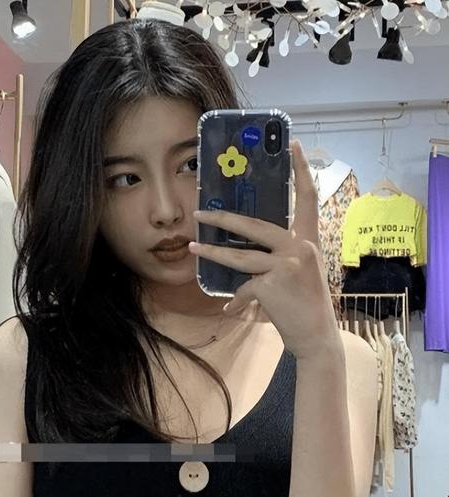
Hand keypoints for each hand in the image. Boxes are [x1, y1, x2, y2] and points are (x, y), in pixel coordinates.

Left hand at [188, 139, 339, 360]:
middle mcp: (300, 248)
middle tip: (200, 213)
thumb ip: (281, 254)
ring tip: (194, 248)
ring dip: (213, 253)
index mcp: (309, 240)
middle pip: (254, 225)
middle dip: (223, 219)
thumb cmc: (306, 303)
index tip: (294, 144)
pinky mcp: (272, 286)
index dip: (301, 170)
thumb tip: (249, 247)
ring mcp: (287, 266)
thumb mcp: (300, 271)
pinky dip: (236, 301)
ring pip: (239, 256)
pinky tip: (230, 310)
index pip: (308, 198)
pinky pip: (244, 288)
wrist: (316, 336)